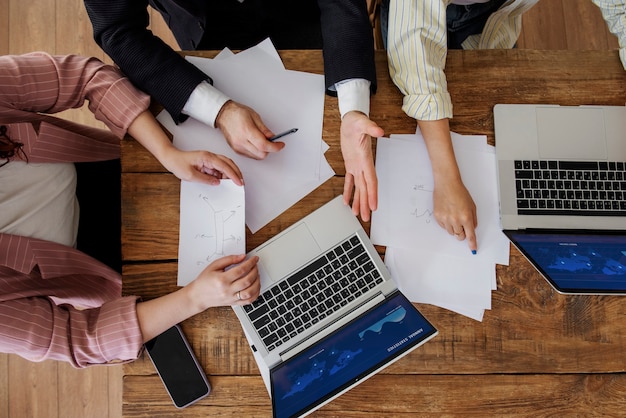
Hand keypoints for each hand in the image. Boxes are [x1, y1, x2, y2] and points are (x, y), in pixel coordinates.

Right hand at [136, 254, 260, 341]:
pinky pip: (248, 300)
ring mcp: (230, 299)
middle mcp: (226, 290)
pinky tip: (256, 286)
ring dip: (257, 281)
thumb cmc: (200, 281)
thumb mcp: (211, 267)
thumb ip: (226, 260)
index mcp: (220, 279)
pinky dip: (255, 293)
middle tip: (257, 264)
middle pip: (247, 279)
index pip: (241, 269)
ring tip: (257, 274)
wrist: (194, 298)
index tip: (255, 257)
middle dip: (255, 270)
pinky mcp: (233, 304)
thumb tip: (241, 256)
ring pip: (250, 290)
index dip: (250, 262)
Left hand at [161, 149, 243, 185]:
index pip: (224, 166)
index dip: (233, 175)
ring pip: (225, 165)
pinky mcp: (208, 163)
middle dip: (236, 173)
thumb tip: (217, 182)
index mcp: (207, 157)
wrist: (171, 158)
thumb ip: (206, 179)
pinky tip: (224, 181)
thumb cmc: (178, 163)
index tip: (239, 182)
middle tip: (241, 182)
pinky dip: (224, 174)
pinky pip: (219, 168)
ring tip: (234, 183)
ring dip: (231, 174)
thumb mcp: (191, 175)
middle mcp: (210, 156)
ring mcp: (209, 159)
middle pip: (228, 163)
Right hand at [215, 100, 284, 158]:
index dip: (275, 147)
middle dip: (270, 149)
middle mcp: (241, 141)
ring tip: (263, 141)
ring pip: (257, 157)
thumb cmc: (237, 113)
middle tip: (273, 142)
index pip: (264, 145)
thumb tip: (272, 137)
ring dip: (263, 151)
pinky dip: (257, 152)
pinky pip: (251, 156)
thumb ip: (264, 129)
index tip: (280, 145)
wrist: (224, 115)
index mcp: (246, 131)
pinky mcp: (236, 150)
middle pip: (261, 154)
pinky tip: (256, 144)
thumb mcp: (255, 116)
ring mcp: (238, 147)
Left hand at [340, 111, 384, 221]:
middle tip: (367, 217)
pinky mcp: (350, 164)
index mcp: (366, 159)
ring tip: (358, 214)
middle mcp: (363, 165)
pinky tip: (347, 201)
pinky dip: (349, 191)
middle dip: (366, 204)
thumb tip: (379, 131)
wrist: (351, 118)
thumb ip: (371, 128)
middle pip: (366, 189)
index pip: (371, 180)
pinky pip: (350, 181)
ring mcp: (357, 165)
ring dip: (359, 201)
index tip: (374, 206)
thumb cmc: (357, 120)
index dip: (373, 194)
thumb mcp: (362, 123)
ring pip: (359, 188)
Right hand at [432, 177, 477, 252]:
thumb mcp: (472, 205)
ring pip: (451, 232)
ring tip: (454, 216)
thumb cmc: (459, 192)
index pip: (470, 235)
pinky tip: (447, 213)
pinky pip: (443, 226)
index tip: (473, 249)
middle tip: (462, 226)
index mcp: (466, 217)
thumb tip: (471, 228)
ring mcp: (445, 219)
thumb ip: (473, 218)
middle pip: (459, 236)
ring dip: (454, 228)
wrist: (446, 184)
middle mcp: (456, 219)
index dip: (472, 244)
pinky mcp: (438, 217)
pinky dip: (446, 223)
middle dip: (462, 234)